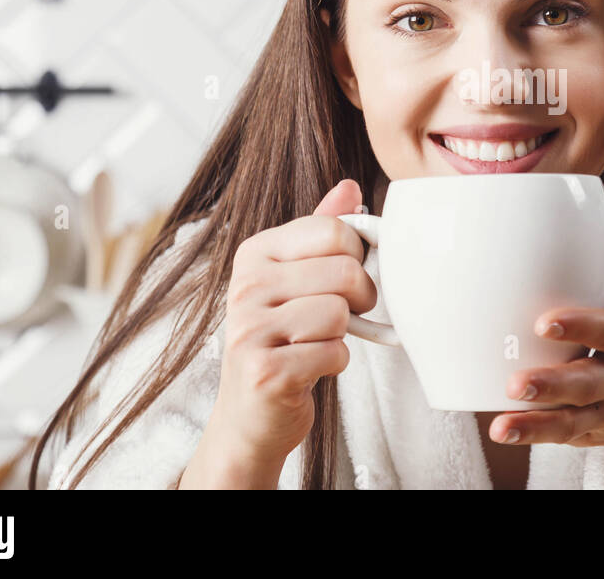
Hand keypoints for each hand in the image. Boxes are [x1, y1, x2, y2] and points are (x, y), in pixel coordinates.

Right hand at [179, 179, 376, 488]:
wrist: (250, 417)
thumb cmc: (281, 341)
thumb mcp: (295, 279)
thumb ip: (321, 232)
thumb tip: (350, 187)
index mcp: (254, 253)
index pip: (333, 230)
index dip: (357, 256)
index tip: (344, 278)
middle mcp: (245, 287)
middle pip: (345, 271)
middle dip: (358, 298)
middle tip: (340, 317)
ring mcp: (249, 330)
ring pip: (340, 313)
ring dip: (343, 335)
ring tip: (316, 342)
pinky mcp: (266, 372)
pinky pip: (335, 352)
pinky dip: (335, 364)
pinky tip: (310, 367)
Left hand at [489, 230, 603, 489]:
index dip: (583, 327)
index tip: (545, 321)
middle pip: (590, 385)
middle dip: (552, 385)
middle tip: (515, 383)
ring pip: (575, 421)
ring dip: (537, 425)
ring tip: (501, 426)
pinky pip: (571, 437)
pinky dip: (540, 436)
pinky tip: (507, 431)